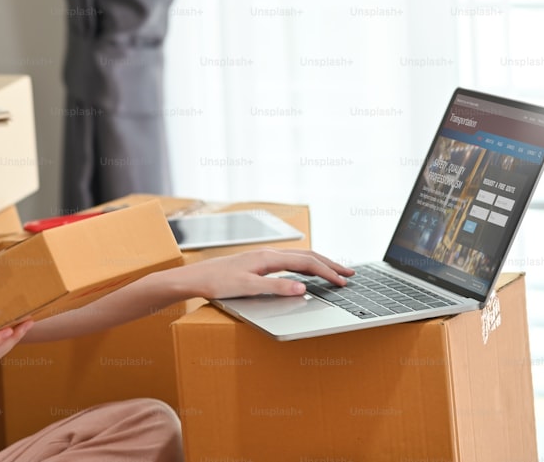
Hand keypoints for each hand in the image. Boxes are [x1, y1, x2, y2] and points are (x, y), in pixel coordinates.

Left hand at [174, 248, 354, 299]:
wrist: (194, 279)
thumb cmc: (216, 282)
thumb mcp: (247, 288)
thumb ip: (276, 288)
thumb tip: (302, 289)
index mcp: (268, 258)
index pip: (306, 263)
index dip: (327, 272)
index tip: (343, 282)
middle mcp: (267, 254)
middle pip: (306, 255)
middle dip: (329, 264)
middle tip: (349, 273)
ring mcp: (262, 258)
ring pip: (298, 257)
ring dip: (318, 263)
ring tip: (334, 271)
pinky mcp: (257, 264)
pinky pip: (289, 262)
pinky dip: (305, 265)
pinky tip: (305, 272)